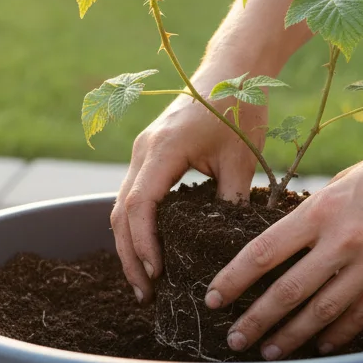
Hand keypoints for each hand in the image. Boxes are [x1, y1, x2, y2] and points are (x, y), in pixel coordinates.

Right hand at [110, 89, 266, 301]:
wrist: (231, 68)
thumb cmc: (238, 108)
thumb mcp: (241, 158)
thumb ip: (230, 202)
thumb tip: (226, 247)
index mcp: (163, 149)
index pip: (140, 204)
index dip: (144, 242)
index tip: (157, 273)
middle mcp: (143, 151)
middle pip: (121, 212)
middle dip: (130, 256)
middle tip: (145, 294)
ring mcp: (141, 154)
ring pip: (121, 208)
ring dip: (129, 247)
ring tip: (144, 284)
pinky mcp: (148, 157)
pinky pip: (132, 198)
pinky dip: (135, 229)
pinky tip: (148, 254)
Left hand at [204, 122, 362, 358]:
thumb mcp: (344, 183)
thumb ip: (313, 216)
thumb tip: (281, 247)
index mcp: (322, 209)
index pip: (263, 251)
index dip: (234, 279)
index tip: (214, 298)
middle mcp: (344, 238)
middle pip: (288, 291)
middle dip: (256, 320)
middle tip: (234, 340)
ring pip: (323, 311)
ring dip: (292, 336)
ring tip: (269, 352)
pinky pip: (362, 313)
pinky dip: (338, 333)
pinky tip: (320, 345)